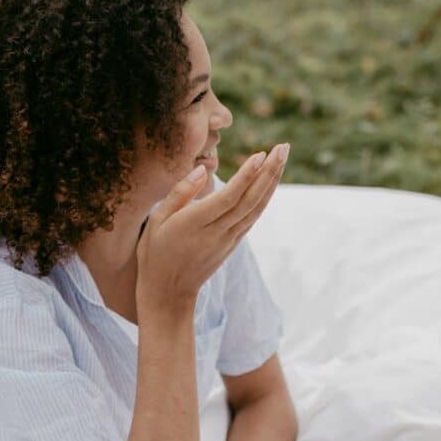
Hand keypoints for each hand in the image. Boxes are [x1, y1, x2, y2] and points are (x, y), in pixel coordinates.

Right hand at [135, 143, 289, 317]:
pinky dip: (264, 197)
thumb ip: (180, 193)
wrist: (169, 293)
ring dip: (272, 182)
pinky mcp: (233, 244)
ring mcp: (228, 239)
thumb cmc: (156, 253)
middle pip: (250, 200)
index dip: (247, 176)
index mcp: (195, 223)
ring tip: (282, 157)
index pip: (229, 198)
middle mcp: (217, 232)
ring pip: (256, 208)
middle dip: (269, 172)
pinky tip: (271, 181)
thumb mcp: (157, 221)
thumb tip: (204, 169)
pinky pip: (252, 217)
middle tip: (284, 147)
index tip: (261, 154)